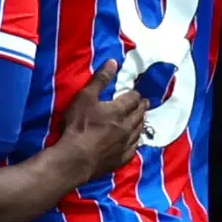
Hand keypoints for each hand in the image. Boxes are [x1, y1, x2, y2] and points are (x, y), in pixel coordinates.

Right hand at [59, 60, 148, 179]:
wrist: (76, 158)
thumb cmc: (78, 125)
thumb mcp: (86, 97)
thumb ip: (100, 79)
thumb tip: (114, 62)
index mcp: (118, 110)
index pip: (132, 99)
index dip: (135, 95)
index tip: (137, 93)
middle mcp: (126, 126)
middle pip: (138, 115)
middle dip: (141, 107)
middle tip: (145, 103)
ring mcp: (124, 144)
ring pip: (138, 131)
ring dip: (141, 123)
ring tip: (142, 119)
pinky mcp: (120, 159)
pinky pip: (133, 149)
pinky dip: (136, 142)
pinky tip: (135, 142)